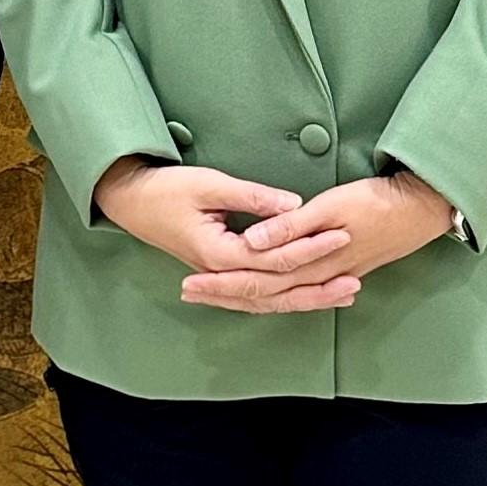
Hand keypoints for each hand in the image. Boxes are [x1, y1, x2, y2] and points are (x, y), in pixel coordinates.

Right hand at [94, 157, 359, 313]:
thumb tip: (293, 205)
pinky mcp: (220, 273)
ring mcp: (219, 277)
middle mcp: (221, 272)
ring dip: (305, 299)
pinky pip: (256, 296)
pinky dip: (283, 299)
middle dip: (317, 287)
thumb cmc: (166, 190)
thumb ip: (253, 197)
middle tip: (355, 281)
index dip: (310, 247)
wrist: (131, 201)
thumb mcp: (210, 185)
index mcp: (219, 253)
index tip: (341, 235)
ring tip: (341, 295)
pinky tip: (305, 298)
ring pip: (268, 300)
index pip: (274, 258)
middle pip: (276, 290)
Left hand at [186, 171, 450, 308]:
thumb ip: (290, 226)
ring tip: (216, 296)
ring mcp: (331, 277)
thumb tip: (252, 242)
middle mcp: (317, 277)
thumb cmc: (377, 201)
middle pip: (261, 294)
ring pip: (280, 298)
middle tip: (189, 292)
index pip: (254, 280)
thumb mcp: (330, 205)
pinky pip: (300, 293)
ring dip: (247, 298)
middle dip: (224, 294)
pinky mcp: (341, 271)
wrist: (421, 209)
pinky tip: (271, 298)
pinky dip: (279, 298)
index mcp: (308, 262)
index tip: (188, 283)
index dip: (219, 283)